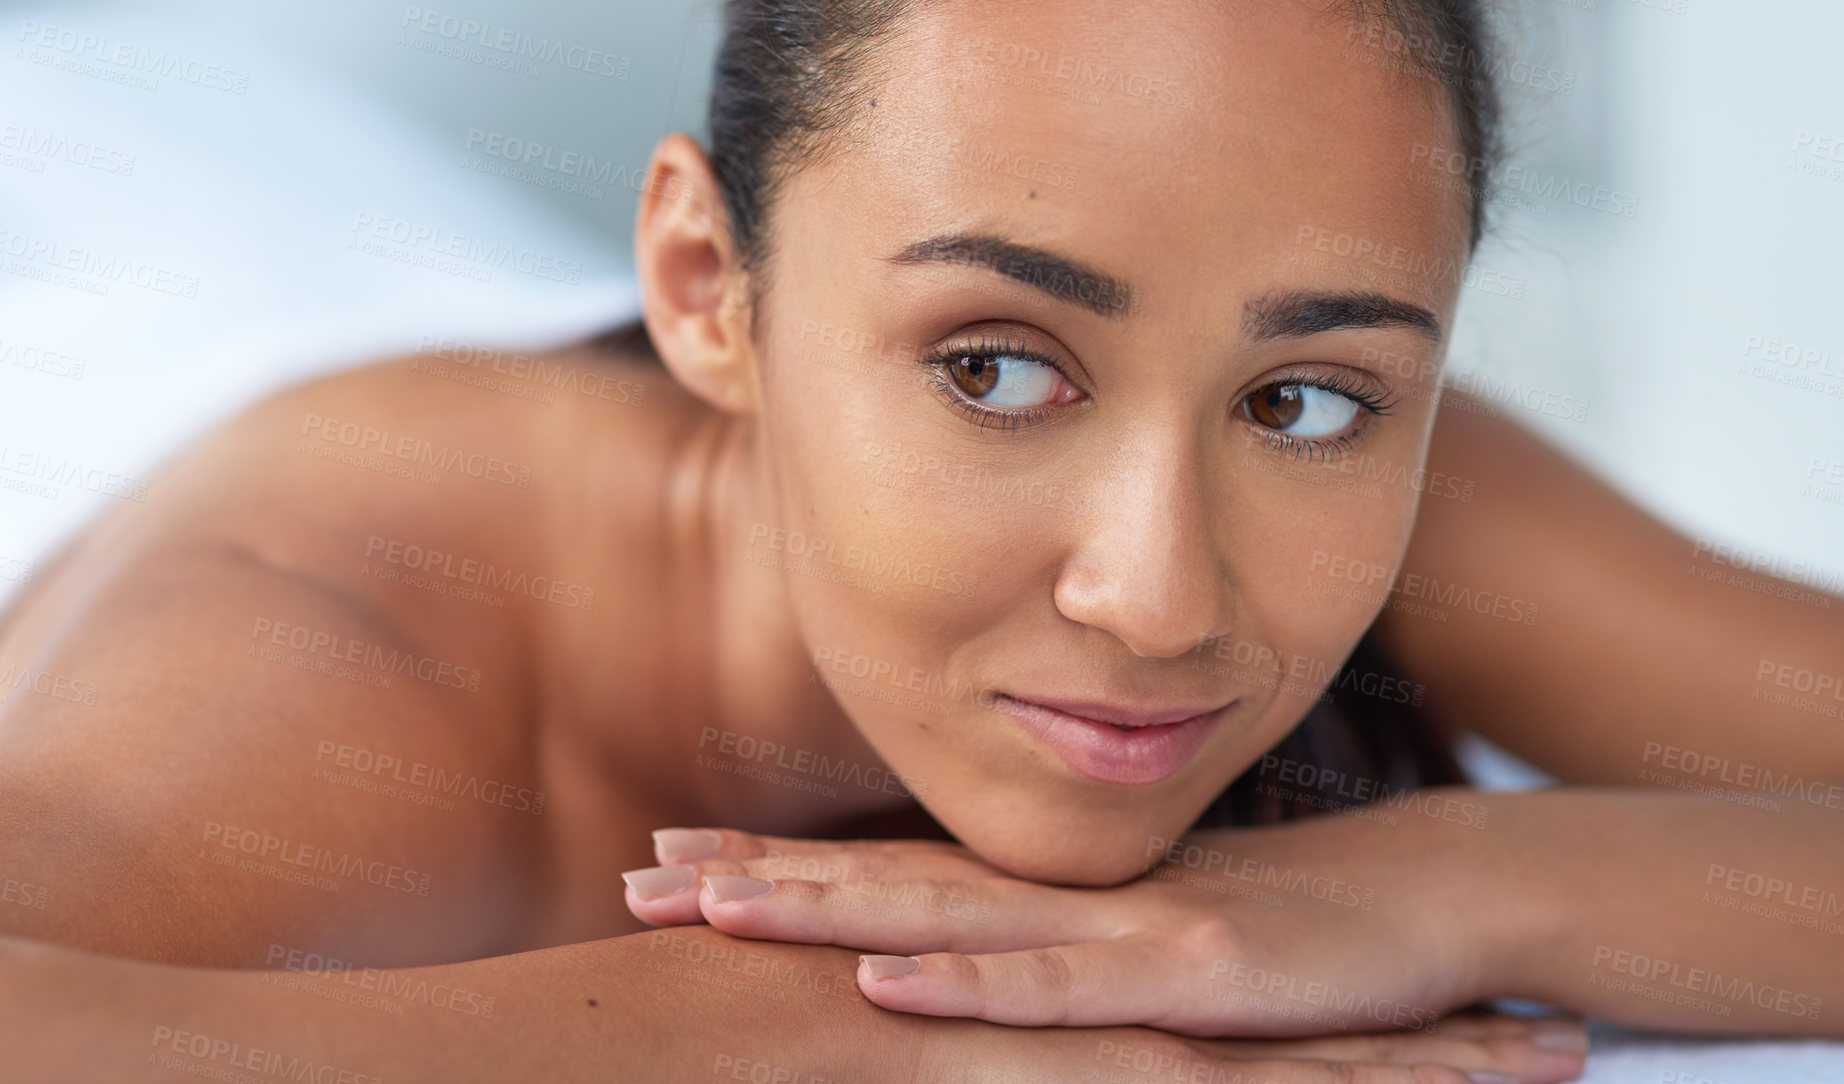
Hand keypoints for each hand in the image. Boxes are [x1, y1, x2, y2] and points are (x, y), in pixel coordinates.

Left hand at [623, 794, 1582, 1077]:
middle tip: (633, 879)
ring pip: (943, 921)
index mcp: (1054, 895)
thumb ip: (1073, 960)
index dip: (781, 869)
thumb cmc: (1304, 934)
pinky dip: (966, 987)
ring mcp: (1126, 930)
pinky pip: (1059, 991)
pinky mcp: (1198, 978)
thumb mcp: (1167, 955)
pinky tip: (878, 980)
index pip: (890, 876)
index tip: (673, 861)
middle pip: (883, 885)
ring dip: (815, 910)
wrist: (1447, 900)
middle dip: (757, 884)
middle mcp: (1069, 899)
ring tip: (698, 906)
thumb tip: (978, 978)